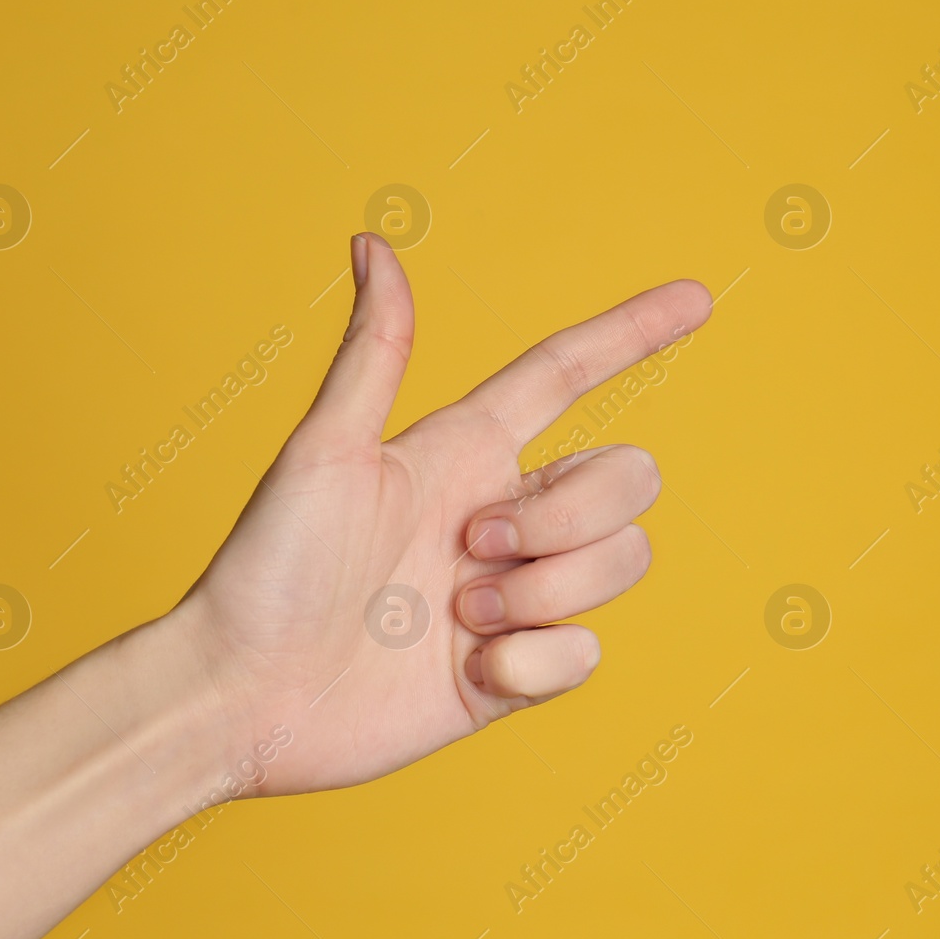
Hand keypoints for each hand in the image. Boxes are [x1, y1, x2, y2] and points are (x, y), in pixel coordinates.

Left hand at [176, 233, 710, 796]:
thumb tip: (372, 241)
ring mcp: (517, 594)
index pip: (569, 373)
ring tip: (460, 617)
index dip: (634, 332)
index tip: (697, 296)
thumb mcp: (322, 451)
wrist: (242, 697)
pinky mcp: (519, 673)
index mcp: (466, 452)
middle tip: (468, 549)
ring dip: (546, 590)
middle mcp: (504, 515)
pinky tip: (467, 672)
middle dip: (568, 515)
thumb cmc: (266, 567)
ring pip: (623, 561)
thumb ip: (375, 352)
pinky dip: (533, 665)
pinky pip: (588, 653)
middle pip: (626, 475)